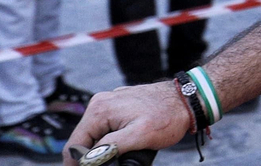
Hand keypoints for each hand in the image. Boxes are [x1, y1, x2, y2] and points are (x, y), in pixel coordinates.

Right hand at [64, 82, 191, 162]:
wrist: (186, 100)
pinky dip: (108, 141)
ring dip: (99, 150)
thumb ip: (110, 147)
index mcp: (100, 110)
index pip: (75, 145)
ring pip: (93, 135)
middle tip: (111, 163)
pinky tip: (120, 148)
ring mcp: (108, 103)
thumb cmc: (168, 117)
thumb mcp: (139, 136)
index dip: (76, 165)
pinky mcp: (117, 107)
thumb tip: (88, 159)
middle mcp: (100, 103)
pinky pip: (104, 128)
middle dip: (90, 157)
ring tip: (117, 158)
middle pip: (82, 140)